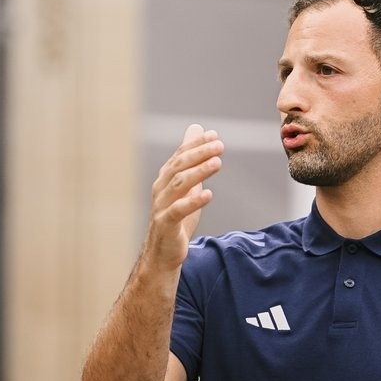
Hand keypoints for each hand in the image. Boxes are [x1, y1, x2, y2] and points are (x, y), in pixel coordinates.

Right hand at [145, 124, 223, 270]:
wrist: (162, 252)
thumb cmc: (176, 215)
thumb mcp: (186, 184)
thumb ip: (192, 158)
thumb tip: (197, 128)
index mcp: (165, 178)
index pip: (180, 155)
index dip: (196, 144)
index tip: (214, 135)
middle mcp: (160, 189)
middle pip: (179, 166)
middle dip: (199, 154)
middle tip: (219, 146)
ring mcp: (161, 207)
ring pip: (178, 184)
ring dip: (199, 172)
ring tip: (217, 163)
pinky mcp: (165, 225)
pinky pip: (178, 211)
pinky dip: (193, 202)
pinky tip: (208, 194)